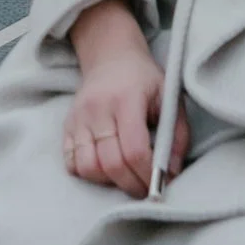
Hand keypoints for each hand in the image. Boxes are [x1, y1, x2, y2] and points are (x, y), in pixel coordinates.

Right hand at [62, 0, 187, 195]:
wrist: (110, 56)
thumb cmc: (143, 79)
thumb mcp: (169, 97)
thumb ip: (177, 135)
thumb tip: (171, 173)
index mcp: (126, 99)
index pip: (134, 149)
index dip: (147, 174)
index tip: (159, 184)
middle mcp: (98, 109)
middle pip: (111, 163)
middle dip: (131, 184)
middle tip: (145, 189)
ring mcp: (79, 118)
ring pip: (88, 167)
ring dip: (108, 181)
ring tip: (124, 176)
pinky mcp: (67, 126)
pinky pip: (71, 162)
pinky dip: (88, 173)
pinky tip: (104, 167)